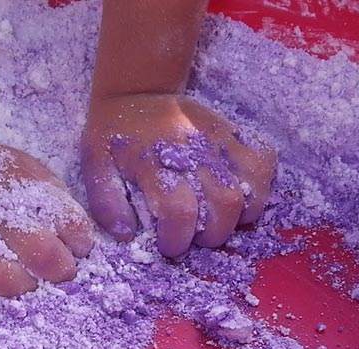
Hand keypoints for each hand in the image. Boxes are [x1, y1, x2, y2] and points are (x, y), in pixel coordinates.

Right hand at [0, 133, 94, 302]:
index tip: (72, 251)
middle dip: (56, 273)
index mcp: (28, 189)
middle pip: (43, 254)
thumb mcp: (27, 173)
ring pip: (1, 275)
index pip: (73, 226)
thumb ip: (53, 204)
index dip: (78, 246)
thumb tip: (79, 244)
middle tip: (51, 275)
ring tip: (17, 283)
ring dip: (15, 286)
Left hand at [81, 94, 275, 256]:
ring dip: (238, 217)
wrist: (138, 92)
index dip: (177, 239)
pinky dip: (258, 188)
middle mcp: (192, 152)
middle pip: (224, 205)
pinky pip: (263, 164)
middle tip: (195, 236)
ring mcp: (217, 141)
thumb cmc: (114, 135)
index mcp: (154, 162)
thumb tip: (128, 235)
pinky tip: (238, 197)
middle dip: (212, 235)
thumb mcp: (95, 166)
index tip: (168, 244)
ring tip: (217, 220)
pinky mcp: (234, 135)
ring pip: (250, 189)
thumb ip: (106, 204)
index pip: (180, 212)